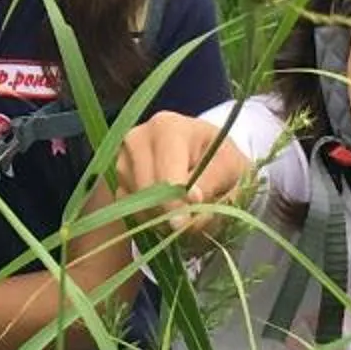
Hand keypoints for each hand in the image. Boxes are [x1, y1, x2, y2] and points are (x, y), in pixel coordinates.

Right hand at [113, 112, 239, 233]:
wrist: (207, 155)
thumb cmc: (222, 158)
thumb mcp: (231, 166)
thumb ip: (213, 182)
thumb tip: (190, 201)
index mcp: (167, 128)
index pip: (165, 176)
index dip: (179, 204)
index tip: (193, 218)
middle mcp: (137, 138)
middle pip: (147, 191)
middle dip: (171, 213)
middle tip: (194, 221)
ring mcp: (123, 158)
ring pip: (136, 203)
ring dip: (162, 217)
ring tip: (185, 211)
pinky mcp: (119, 178)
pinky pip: (129, 208)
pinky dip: (150, 217)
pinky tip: (169, 209)